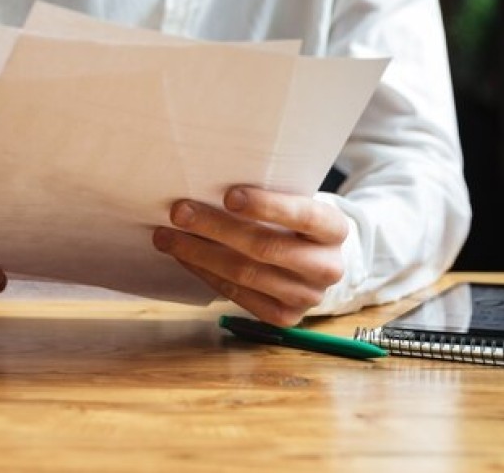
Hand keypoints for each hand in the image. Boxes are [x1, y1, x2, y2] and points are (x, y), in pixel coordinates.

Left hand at [152, 187, 348, 326]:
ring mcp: (307, 297)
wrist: (315, 262)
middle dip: (216, 227)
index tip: (229, 195)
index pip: (303, 215)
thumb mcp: (294, 202)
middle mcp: (327, 266)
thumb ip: (267, 197)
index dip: (266, 205)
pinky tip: (184, 257)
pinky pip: (237, 294)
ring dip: (200, 253)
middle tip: (180, 211)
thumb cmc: (293, 223)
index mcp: (334, 228)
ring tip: (168, 236)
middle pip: (265, 247)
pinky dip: (205, 273)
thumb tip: (208, 186)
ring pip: (245, 274)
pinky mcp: (284, 317)